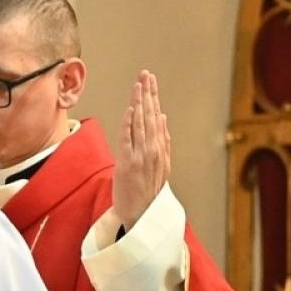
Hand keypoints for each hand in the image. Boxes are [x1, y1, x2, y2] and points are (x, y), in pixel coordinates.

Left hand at [112, 70, 170, 230]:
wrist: (141, 215)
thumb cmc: (147, 191)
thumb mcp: (161, 165)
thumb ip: (162, 140)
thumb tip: (162, 117)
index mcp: (159, 148)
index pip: (155, 116)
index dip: (152, 97)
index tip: (149, 80)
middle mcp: (152, 150)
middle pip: (149, 116)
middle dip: (147, 94)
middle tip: (145, 75)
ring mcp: (141, 157)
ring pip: (140, 124)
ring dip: (139, 103)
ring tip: (138, 85)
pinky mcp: (128, 164)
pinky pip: (128, 140)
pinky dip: (129, 124)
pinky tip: (130, 110)